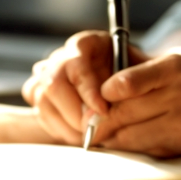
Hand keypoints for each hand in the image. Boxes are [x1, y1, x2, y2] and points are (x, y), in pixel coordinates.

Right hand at [23, 30, 145, 144]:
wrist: (128, 84)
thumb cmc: (135, 77)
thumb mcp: (140, 75)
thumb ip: (125, 88)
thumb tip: (103, 113)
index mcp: (86, 44)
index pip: (78, 66)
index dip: (89, 91)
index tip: (104, 111)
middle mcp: (62, 57)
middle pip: (53, 83)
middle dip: (74, 113)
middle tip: (94, 129)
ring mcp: (47, 75)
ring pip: (43, 100)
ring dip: (67, 125)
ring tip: (90, 135)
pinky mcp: (41, 94)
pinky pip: (40, 113)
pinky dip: (59, 129)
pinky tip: (79, 134)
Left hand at [90, 50, 180, 163]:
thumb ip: (148, 71)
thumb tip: (105, 82)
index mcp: (174, 65)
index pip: (120, 83)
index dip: (100, 99)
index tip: (90, 106)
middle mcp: (178, 89)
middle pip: (120, 111)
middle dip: (99, 123)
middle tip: (85, 130)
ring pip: (129, 133)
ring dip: (112, 140)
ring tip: (99, 142)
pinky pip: (147, 148)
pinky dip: (134, 150)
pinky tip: (127, 149)